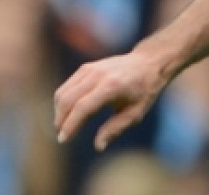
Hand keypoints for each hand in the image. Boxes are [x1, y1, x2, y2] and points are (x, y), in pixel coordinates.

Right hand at [53, 51, 170, 150]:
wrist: (149, 63)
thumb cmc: (144, 91)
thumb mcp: (136, 113)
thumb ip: (116, 128)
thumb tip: (98, 146)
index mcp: (112, 86)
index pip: (83, 107)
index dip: (70, 125)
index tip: (63, 139)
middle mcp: (98, 75)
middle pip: (68, 100)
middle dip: (61, 120)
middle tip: (62, 136)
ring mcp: (90, 69)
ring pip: (63, 92)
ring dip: (59, 112)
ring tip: (64, 126)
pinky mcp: (86, 68)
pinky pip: (66, 86)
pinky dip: (63, 101)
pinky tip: (68, 113)